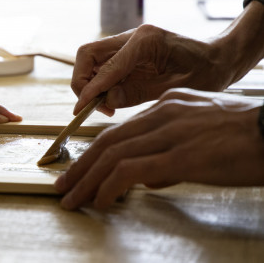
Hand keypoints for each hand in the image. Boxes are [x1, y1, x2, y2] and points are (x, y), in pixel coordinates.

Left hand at [55, 88, 263, 209]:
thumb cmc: (245, 137)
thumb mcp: (201, 135)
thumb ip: (169, 152)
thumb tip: (146, 178)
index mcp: (167, 106)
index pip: (119, 131)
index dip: (93, 152)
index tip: (79, 169)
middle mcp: (163, 114)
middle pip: (107, 141)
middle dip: (80, 167)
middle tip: (63, 185)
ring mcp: (170, 132)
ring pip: (112, 154)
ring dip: (87, 180)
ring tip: (72, 199)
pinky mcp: (181, 155)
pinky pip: (130, 170)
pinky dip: (109, 186)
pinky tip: (100, 200)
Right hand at [71, 25, 228, 115]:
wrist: (216, 59)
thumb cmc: (204, 73)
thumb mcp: (173, 89)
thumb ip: (137, 94)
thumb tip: (106, 101)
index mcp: (145, 41)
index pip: (106, 66)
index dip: (91, 89)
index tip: (81, 109)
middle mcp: (131, 36)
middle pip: (87, 54)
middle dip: (82, 82)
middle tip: (94, 105)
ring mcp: (127, 42)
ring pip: (89, 59)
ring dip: (88, 83)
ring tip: (106, 105)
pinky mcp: (125, 52)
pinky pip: (100, 66)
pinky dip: (98, 83)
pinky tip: (112, 98)